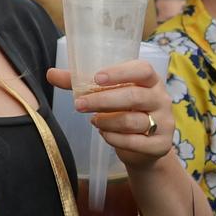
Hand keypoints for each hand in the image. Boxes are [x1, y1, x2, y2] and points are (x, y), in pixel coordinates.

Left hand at [47, 59, 174, 170]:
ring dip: (107, 121)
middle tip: (78, 105)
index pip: (142, 70)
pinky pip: (135, 142)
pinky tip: (105, 134)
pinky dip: (115, 139)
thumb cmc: (123, 110)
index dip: (120, 73)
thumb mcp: (106, 93)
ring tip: (94, 121)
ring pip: (133, 121)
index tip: (96, 78)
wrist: (144, 146)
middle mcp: (161, 99)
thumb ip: (79, 83)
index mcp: (150, 80)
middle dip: (102, 101)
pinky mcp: (161, 145)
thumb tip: (50, 73)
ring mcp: (164, 123)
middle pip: (133, 96)